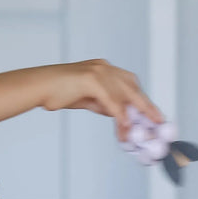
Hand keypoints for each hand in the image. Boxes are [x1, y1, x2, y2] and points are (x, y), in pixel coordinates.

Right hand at [41, 60, 163, 139]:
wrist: (39, 88)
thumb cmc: (59, 93)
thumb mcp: (89, 99)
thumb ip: (105, 104)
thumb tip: (121, 115)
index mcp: (103, 68)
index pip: (129, 84)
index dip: (142, 99)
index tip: (153, 114)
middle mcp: (103, 67)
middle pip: (132, 87)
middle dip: (146, 105)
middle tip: (158, 121)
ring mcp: (97, 70)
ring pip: (123, 94)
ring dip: (132, 116)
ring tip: (140, 131)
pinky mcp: (90, 79)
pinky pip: (111, 100)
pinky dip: (119, 114)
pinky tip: (124, 126)